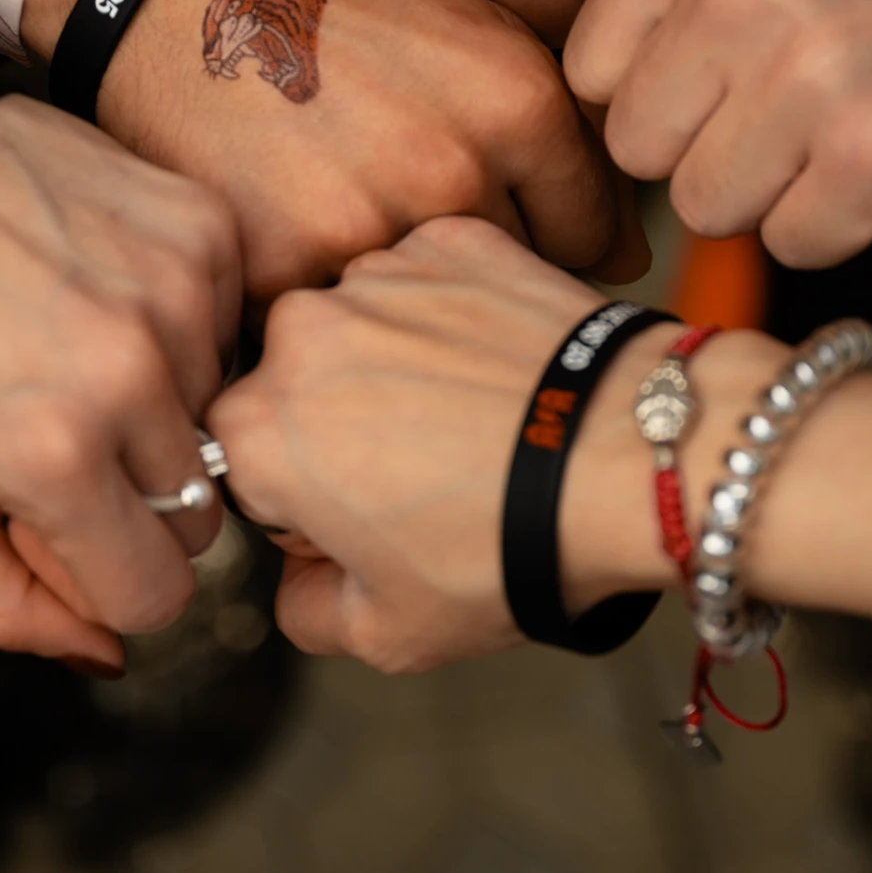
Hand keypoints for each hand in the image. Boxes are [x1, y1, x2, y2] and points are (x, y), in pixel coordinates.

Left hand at [0, 0, 240, 671]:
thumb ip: (1, 604)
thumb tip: (112, 656)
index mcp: (52, 458)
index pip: (154, 594)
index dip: (103, 572)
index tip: (62, 525)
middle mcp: (132, 378)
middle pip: (198, 517)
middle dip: (136, 496)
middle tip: (66, 429)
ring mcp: (180, 294)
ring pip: (220, 419)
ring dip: (162, 405)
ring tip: (77, 344)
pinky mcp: (205, 229)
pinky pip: (231, 325)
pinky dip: (181, 323)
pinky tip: (106, 288)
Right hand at [23, 0, 644, 302]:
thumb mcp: (464, 24)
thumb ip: (544, 123)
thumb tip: (621, 240)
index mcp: (515, 100)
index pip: (595, 232)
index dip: (564, 234)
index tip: (536, 232)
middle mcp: (452, 168)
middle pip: (513, 277)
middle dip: (486, 263)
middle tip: (424, 215)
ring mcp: (362, 224)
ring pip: (426, 309)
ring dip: (409, 292)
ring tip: (358, 215)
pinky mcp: (278, 268)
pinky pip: (337, 318)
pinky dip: (327, 295)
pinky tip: (300, 231)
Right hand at [208, 216, 871, 670]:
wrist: (632, 457)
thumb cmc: (511, 547)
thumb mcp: (386, 634)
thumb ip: (304, 609)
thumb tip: (298, 578)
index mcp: (257, 429)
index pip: (239, 463)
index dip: (298, 501)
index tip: (363, 518)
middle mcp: (298, 330)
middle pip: (295, 380)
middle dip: (337, 420)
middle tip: (425, 470)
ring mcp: (378, 272)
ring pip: (361, 320)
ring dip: (394, 357)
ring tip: (476, 415)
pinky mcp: (451, 238)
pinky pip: (429, 276)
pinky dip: (455, 311)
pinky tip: (503, 364)